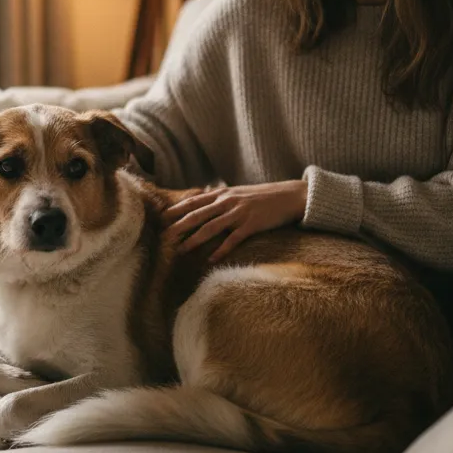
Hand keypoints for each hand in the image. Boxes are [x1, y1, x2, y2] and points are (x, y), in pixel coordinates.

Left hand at [163, 180, 307, 262]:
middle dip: (178, 226)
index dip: (177, 209)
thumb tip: (204, 198)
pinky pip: (232, 239)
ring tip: (181, 250)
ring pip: (210, 227)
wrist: (290, 196)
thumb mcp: (239, 192)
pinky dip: (220, 250)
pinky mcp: (251, 225)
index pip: (194, 201)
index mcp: (223, 194)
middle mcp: (227, 202)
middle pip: (197, 214)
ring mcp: (239, 213)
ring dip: (194, 239)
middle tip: (163, 236)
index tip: (162, 217)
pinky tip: (210, 260)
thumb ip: (221, 197)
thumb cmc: (263, 196)